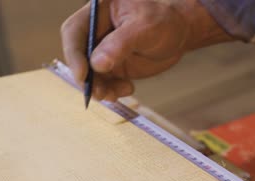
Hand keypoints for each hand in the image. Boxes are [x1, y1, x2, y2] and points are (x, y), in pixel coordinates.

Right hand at [61, 0, 232, 100]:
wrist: (179, 34)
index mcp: (97, 13)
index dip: (74, 55)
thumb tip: (97, 64)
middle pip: (79, 57)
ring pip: (90, 74)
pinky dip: (112, 91)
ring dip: (99, 88)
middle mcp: (95, 32)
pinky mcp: (112, 67)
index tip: (83, 75)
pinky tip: (128, 89)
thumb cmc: (164, 22)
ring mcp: (103, 51)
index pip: (74, 32)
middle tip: (99, 93)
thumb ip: (120, 44)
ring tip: (116, 94)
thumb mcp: (145, 27)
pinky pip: (104, 83)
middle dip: (87, 78)